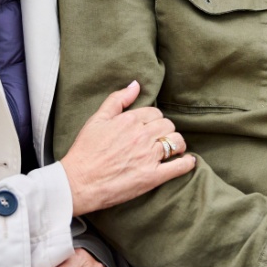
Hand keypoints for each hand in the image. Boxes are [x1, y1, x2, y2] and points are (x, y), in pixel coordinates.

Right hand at [59, 81, 195, 214]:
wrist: (79, 182)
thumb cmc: (85, 151)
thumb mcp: (97, 119)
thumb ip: (117, 100)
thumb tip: (135, 84)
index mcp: (130, 120)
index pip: (155, 113)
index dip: (154, 120)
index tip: (150, 128)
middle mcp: (142, 136)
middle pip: (168, 126)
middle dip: (166, 131)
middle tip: (160, 138)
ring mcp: (148, 157)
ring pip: (176, 142)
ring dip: (177, 144)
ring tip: (173, 149)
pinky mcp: (152, 177)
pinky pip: (178, 167)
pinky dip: (187, 163)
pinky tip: (188, 161)